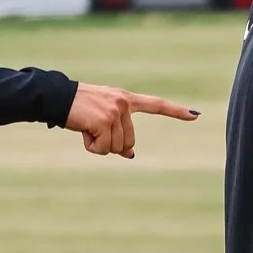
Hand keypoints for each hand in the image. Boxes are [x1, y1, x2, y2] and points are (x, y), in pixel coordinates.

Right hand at [66, 83, 198, 157]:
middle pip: (129, 143)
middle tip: (93, 132)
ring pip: (116, 148)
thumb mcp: (101, 118)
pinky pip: (103, 148)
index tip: (195, 115)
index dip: (176, 112)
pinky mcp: (104, 121)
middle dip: (112, 146)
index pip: (156, 105)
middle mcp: (124, 104)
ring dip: (99, 145)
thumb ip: (118, 132)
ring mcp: (115, 112)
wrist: (57, 98)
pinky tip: (82, 132)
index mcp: (126, 99)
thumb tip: (130, 155)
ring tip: (86, 129)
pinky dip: (91, 147)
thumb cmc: (77, 109)